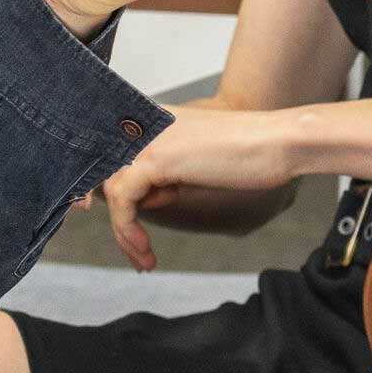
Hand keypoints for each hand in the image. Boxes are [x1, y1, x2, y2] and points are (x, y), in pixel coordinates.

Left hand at [88, 103, 293, 270]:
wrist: (276, 142)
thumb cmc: (248, 152)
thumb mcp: (194, 161)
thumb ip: (164, 173)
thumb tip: (143, 197)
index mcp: (151, 116)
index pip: (105, 150)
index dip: (95, 184)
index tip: (96, 212)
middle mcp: (142, 121)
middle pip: (101, 171)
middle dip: (108, 212)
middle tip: (130, 245)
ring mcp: (146, 138)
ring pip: (111, 190)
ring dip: (123, 231)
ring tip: (143, 256)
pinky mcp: (155, 159)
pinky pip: (124, 200)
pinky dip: (128, 230)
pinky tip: (145, 248)